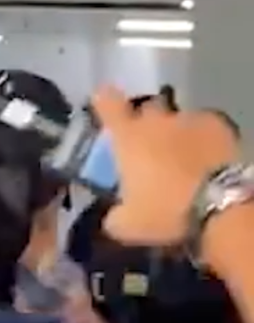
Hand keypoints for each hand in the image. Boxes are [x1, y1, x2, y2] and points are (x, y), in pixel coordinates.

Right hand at [98, 88, 239, 249]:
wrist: (221, 203)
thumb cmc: (164, 212)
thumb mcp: (127, 225)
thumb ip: (114, 215)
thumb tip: (114, 215)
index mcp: (128, 139)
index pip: (108, 105)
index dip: (103, 100)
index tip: (101, 96)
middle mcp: (156, 121)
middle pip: (147, 109)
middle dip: (145, 122)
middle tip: (148, 145)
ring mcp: (190, 120)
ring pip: (177, 119)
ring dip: (175, 133)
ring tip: (180, 157)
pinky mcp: (219, 126)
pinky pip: (205, 126)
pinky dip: (202, 138)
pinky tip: (205, 156)